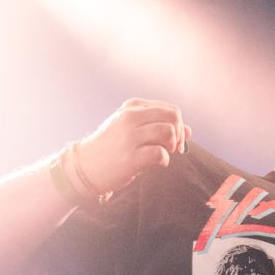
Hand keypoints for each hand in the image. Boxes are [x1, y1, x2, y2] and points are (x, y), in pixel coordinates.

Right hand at [73, 98, 191, 195]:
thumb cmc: (112, 148)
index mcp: (132, 107)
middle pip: (173, 116)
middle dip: (179, 134)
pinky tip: (157, 164)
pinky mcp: (130, 157)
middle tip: (173, 148)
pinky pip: (160, 153)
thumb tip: (189, 130)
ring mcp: (130, 136)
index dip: (178, 126)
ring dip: (172, 146)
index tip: (173, 141)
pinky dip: (164, 160)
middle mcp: (130, 117)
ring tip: (163, 154)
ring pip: (169, 132)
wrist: (85, 166)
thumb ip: (159, 126)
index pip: (170, 109)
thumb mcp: (133, 130)